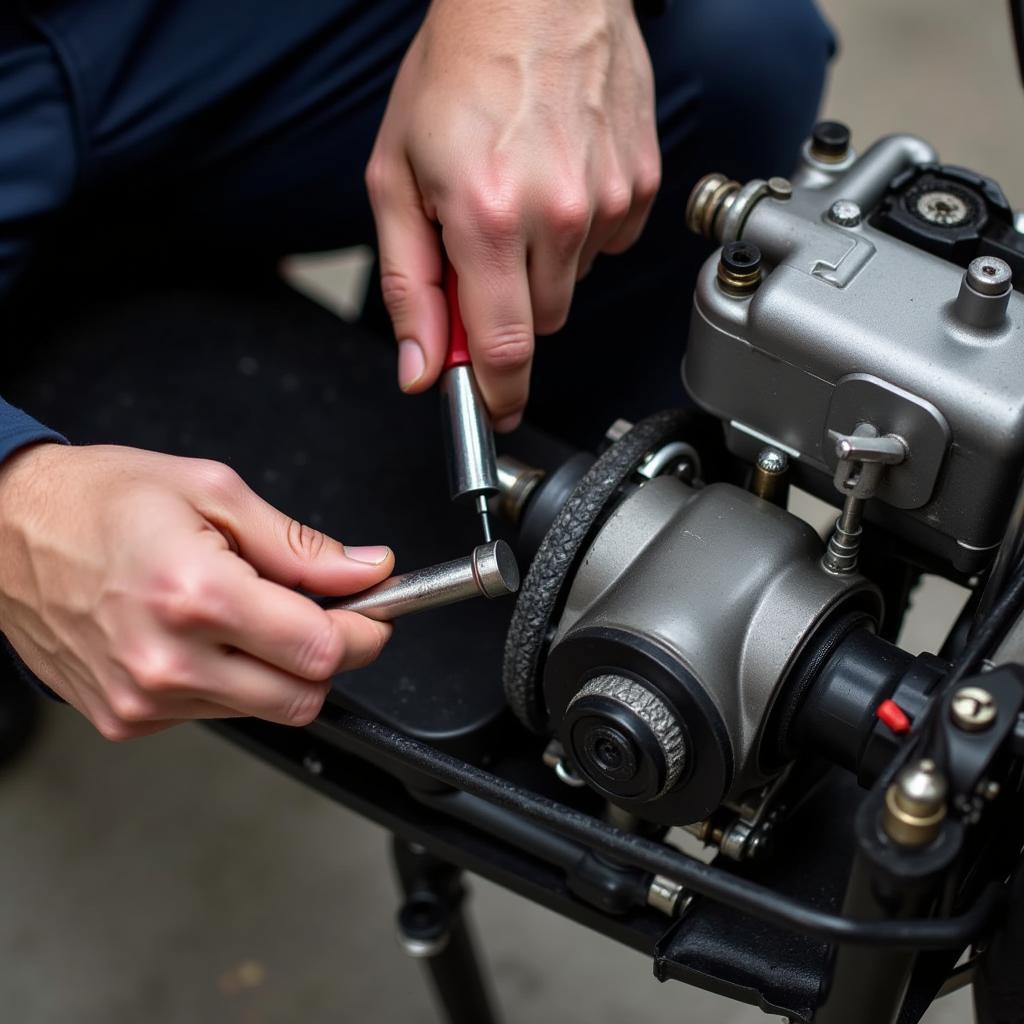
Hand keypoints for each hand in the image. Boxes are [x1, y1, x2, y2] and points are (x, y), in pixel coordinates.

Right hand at [0, 444, 393, 739]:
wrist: (4, 531)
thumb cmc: (98, 501)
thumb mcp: (214, 493)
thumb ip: (299, 545)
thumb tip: (367, 570)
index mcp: (196, 595)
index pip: (320, 649)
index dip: (363, 631)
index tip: (372, 613)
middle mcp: (167, 661)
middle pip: (303, 697)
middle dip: (329, 656)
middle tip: (322, 613)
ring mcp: (143, 700)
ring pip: (263, 710)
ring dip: (278, 669)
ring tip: (246, 613)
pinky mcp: (125, 720)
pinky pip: (215, 714)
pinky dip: (232, 681)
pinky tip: (205, 636)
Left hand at [366, 0, 659, 429]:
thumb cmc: (457, 69)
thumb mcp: (396, 176)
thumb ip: (408, 282)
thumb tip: (422, 365)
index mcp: (488, 217)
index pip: (504, 349)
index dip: (497, 395)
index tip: (493, 412)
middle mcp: (559, 215)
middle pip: (537, 322)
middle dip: (504, 306)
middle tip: (479, 247)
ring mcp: (609, 199)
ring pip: (571, 285)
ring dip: (540, 265)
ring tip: (517, 194)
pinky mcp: (641, 185)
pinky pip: (605, 246)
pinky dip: (576, 233)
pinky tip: (556, 180)